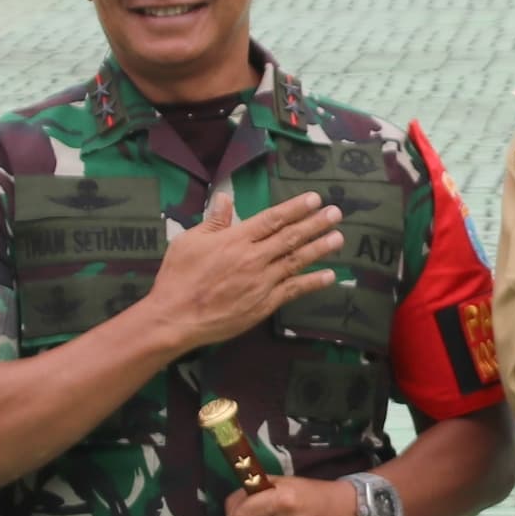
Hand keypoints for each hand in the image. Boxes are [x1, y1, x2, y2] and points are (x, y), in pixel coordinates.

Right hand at [139, 192, 345, 354]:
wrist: (176, 318)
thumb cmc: (178, 277)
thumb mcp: (189, 241)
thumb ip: (213, 221)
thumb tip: (225, 197)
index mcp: (235, 239)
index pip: (272, 218)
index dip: (295, 208)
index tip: (314, 199)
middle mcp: (253, 258)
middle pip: (290, 237)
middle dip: (315, 224)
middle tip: (336, 213)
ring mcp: (261, 282)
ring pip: (297, 261)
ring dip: (320, 248)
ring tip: (338, 238)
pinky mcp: (264, 304)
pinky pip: (293, 290)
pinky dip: (312, 282)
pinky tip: (329, 276)